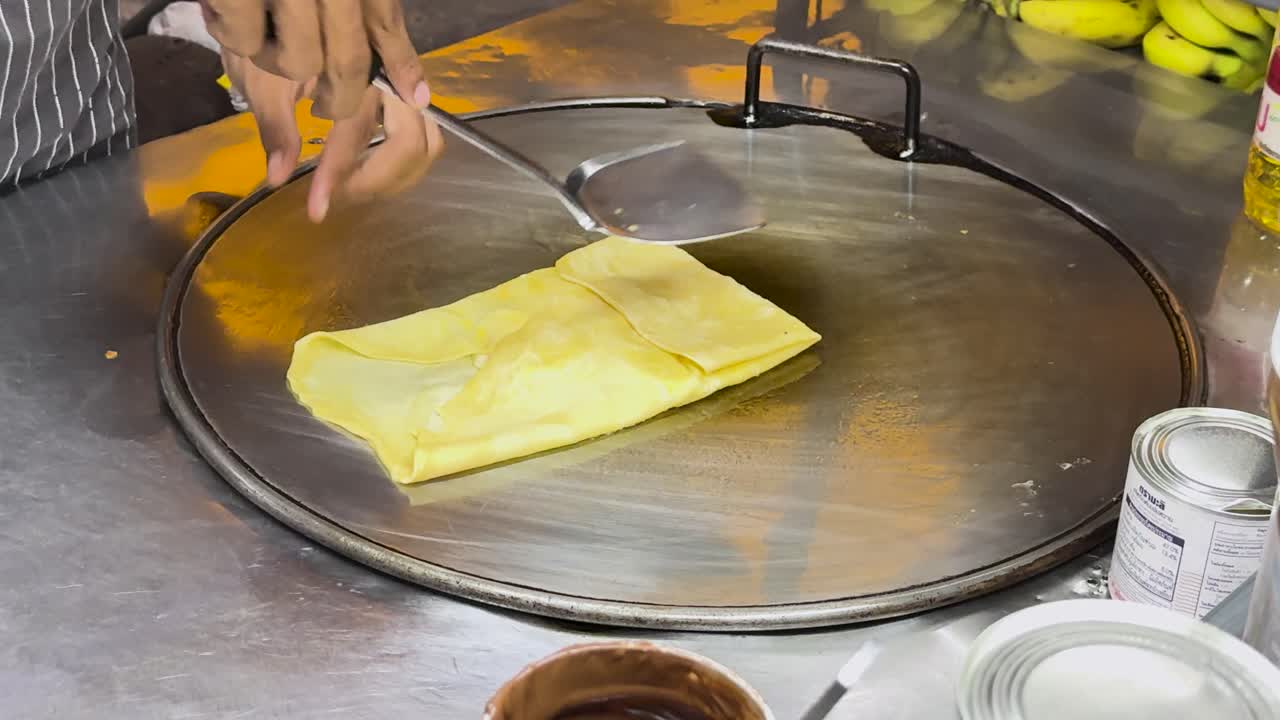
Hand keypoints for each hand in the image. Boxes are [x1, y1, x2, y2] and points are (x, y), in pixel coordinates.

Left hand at [213, 1, 443, 222]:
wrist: (291, 2)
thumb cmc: (272, 34)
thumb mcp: (263, 78)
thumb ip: (276, 127)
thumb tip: (277, 179)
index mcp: (358, 71)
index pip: (357, 135)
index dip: (338, 178)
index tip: (316, 210)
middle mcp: (392, 78)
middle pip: (412, 145)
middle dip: (375, 180)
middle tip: (337, 192)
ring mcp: (406, 84)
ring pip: (429, 143)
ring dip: (396, 173)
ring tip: (356, 180)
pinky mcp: (407, 90)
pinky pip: (424, 133)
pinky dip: (404, 158)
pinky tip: (371, 161)